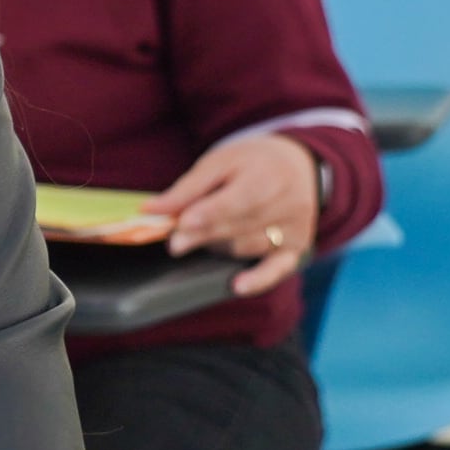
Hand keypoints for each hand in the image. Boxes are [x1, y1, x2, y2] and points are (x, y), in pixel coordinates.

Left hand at [158, 133, 321, 295]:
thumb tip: (151, 209)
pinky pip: (278, 269)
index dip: (210, 213)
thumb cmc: (250, 163)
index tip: (183, 223)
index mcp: (269, 176)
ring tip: (199, 235)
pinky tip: (237, 286)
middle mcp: (289, 204)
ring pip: (247, 247)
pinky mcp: (297, 248)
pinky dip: (258, 279)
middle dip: (203, 235)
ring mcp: (296, 229)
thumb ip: (187, 188)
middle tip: (174, 242)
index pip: (238, 200)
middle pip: (239, 227)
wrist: (298, 166)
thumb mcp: (219, 162)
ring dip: (218, 245)